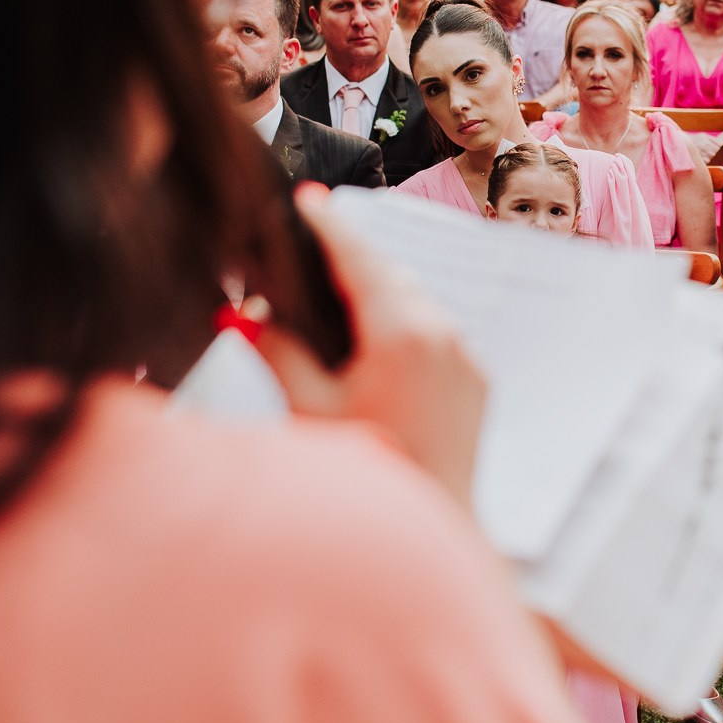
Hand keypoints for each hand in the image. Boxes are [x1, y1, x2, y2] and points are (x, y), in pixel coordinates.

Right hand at [252, 184, 485, 507]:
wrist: (435, 523)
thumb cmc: (370, 471)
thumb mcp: (311, 410)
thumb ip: (279, 353)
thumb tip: (245, 314)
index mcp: (401, 333)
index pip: (359, 259)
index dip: (329, 225)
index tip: (307, 198)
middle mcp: (443, 334)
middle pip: (389, 276)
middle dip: (351, 261)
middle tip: (310, 249)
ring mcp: (466, 357)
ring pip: (416, 303)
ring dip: (379, 296)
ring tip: (338, 298)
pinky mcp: (477, 380)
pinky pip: (437, 334)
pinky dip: (405, 327)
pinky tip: (375, 345)